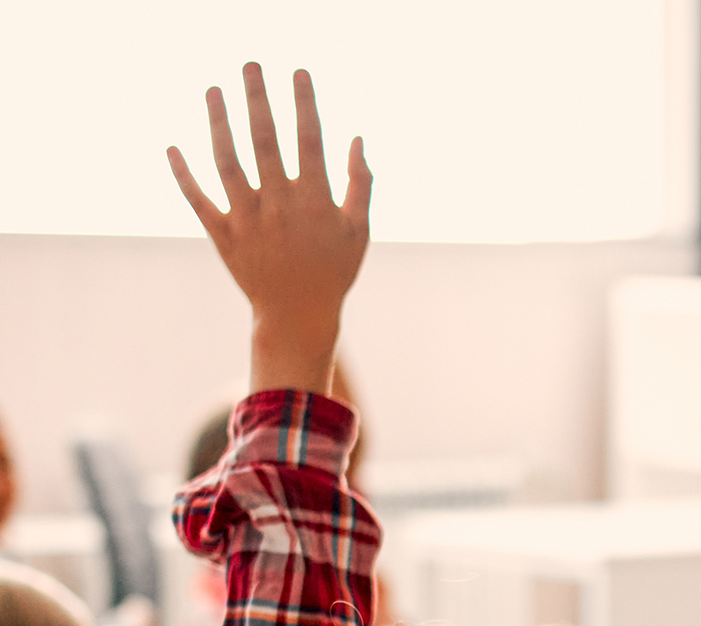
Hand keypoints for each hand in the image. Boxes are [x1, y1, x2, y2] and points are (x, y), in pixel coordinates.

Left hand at [169, 65, 370, 395]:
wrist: (298, 319)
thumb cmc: (333, 272)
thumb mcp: (359, 233)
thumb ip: (360, 186)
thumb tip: (356, 140)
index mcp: (315, 203)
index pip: (308, 141)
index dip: (304, 103)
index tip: (297, 71)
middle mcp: (279, 206)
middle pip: (264, 140)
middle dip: (257, 98)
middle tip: (249, 64)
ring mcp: (248, 220)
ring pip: (227, 162)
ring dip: (218, 123)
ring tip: (213, 90)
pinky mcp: (224, 236)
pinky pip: (199, 200)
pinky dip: (183, 174)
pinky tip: (172, 147)